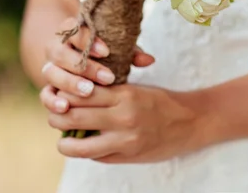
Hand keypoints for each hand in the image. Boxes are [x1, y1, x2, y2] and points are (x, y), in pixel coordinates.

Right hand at [40, 17, 154, 113]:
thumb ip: (130, 52)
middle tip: (107, 78)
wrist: (80, 59)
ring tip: (89, 92)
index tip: (107, 51)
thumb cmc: (106, 53)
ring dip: (70, 83)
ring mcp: (50, 67)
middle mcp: (57, 48)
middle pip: (61, 53)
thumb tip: (149, 60)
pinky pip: (44, 93)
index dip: (89, 40)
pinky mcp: (48, 87)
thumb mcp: (118, 49)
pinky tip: (65, 107)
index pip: (76, 30)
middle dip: (84, 66)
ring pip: (51, 72)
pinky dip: (52, 101)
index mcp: (73, 31)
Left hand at [47, 84, 212, 162]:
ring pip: (78, 145)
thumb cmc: (163, 102)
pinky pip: (97, 157)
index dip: (64, 94)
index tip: (59, 95)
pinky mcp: (129, 156)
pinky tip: (86, 147)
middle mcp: (123, 116)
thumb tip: (76, 100)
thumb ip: (109, 95)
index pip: (81, 92)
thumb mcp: (137, 89)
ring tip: (64, 140)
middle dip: (57, 117)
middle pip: (73, 116)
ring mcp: (125, 139)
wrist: (192, 122)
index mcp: (125, 93)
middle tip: (55, 116)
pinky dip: (86, 153)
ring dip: (65, 143)